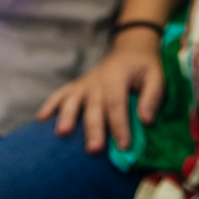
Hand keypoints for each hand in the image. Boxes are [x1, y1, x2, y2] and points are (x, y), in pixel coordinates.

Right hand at [37, 28, 163, 152]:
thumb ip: (153, 97)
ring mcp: (86, 83)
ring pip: (74, 99)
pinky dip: (50, 104)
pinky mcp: (77, 86)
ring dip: (68, 116)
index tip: (124, 146)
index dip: (120, 125)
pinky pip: (60, 93)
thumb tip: (146, 121)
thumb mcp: (156, 76)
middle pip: (95, 105)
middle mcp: (99, 80)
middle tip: (94, 149)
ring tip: (63, 133)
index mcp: (119, 76)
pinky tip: (41, 119)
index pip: (118, 102)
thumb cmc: (144, 68)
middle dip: (94, 128)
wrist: (130, 48)